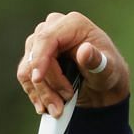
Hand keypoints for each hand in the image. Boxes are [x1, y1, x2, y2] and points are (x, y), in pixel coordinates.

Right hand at [16, 11, 130, 116]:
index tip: (37, 79)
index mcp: (73, 24)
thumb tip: (85, 50)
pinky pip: (25, 75)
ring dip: (40, 93)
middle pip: (35, 55)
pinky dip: (35, 93)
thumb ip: (97, 60)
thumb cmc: (107, 72)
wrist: (101, 84)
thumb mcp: (108, 69)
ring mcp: (41, 41)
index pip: (46, 38)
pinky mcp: (34, 55)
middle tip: (59, 107)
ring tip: (56, 109)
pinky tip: (45, 106)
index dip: (39, 59)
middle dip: (45, 85)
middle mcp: (54, 27)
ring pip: (27, 68)